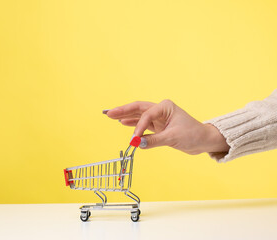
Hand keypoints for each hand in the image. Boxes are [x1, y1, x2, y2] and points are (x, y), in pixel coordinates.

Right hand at [105, 100, 229, 154]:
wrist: (203, 141)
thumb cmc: (193, 135)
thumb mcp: (173, 138)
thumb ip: (153, 141)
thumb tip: (137, 144)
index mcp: (165, 107)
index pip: (146, 115)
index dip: (138, 126)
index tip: (134, 138)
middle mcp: (161, 109)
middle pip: (138, 108)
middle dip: (123, 110)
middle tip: (109, 113)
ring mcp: (159, 117)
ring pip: (139, 115)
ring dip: (125, 116)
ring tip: (111, 116)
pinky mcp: (158, 126)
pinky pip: (142, 123)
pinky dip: (133, 124)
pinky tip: (122, 123)